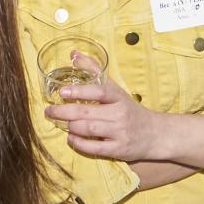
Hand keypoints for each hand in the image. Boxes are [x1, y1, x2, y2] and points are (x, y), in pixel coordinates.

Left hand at [46, 54, 161, 161]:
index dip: (80, 91)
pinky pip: (95, 147)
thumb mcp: (116, 89)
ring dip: (71, 127)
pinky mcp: (118, 150)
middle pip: (88, 112)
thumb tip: (74, 54)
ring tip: (60, 123)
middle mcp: (119, 114)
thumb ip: (94, 71)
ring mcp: (119, 133)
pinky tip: (71, 138)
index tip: (62, 92)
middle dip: (65, 112)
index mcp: (119, 97)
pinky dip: (79, 143)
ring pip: (90, 129)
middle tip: (49, 111)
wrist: (155, 134)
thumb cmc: (130, 109)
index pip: (99, 91)